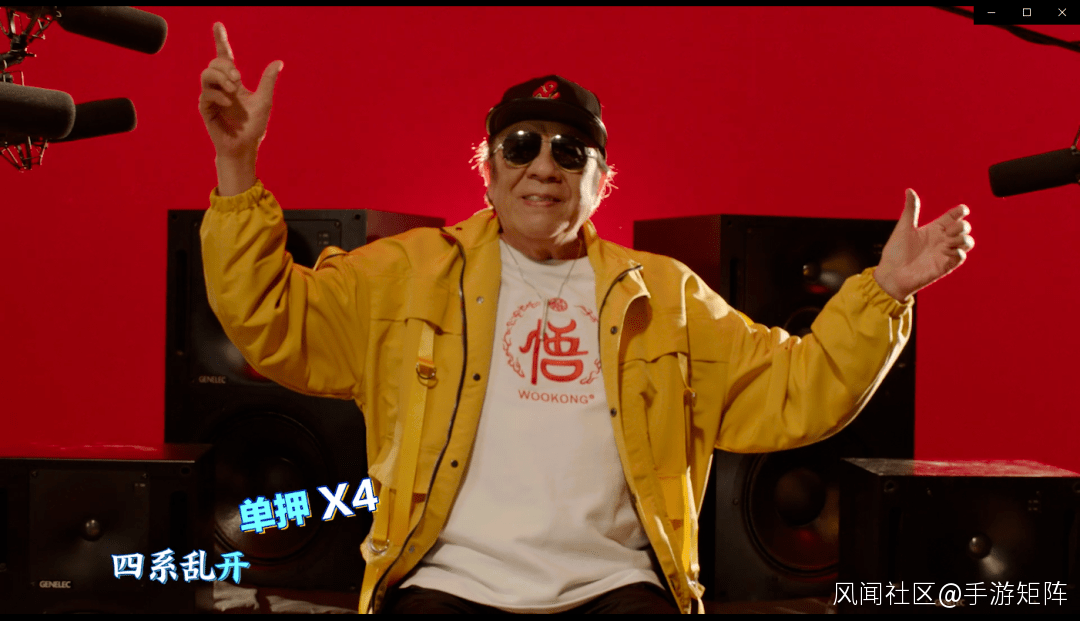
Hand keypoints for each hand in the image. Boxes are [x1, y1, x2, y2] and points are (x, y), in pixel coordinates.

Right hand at [199, 23, 281, 162]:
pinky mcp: (206, 108)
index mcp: (233, 81)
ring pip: (206, 74)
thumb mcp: (264, 100)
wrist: (245, 146)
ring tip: (234, 88)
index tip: (218, 25)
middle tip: (239, 78)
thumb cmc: (254, 126)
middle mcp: (220, 86)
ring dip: (221, 77)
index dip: (220, 40)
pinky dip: (219, 94)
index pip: (224, 56)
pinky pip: (206, 93)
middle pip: (215, 63)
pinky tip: (229, 101)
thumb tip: (278, 62)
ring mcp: (212, 96)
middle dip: (226, 66)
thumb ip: (268, 81)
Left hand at [874, 189, 973, 301]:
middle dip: (962, 226)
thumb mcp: (903, 228)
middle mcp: (942, 240)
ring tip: (949, 240)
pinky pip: (960, 258)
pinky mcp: (944, 266)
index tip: (962, 210)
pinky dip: (960, 253)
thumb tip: (909, 190)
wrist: (890, 274)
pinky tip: (952, 250)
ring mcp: (944, 253)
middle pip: (964, 228)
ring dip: (964, 239)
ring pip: (967, 242)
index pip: (953, 217)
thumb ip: (910, 209)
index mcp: (934, 229)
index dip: (960, 211)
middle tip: (948, 230)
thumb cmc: (895, 252)